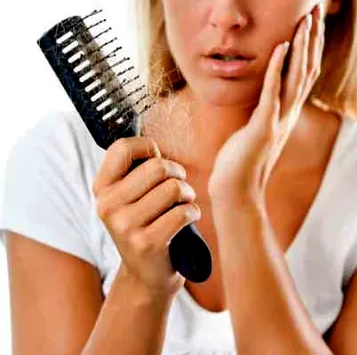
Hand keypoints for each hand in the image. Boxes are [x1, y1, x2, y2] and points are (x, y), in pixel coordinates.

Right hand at [92, 136, 200, 298]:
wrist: (146, 274)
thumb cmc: (145, 223)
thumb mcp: (129, 195)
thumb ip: (135, 168)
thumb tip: (152, 144)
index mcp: (102, 188)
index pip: (122, 148)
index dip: (147, 146)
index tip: (157, 159)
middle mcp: (107, 206)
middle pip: (157, 167)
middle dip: (177, 173)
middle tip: (179, 186)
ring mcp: (125, 227)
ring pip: (173, 189)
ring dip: (187, 194)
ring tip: (183, 203)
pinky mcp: (147, 243)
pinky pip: (183, 213)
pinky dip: (193, 213)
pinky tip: (187, 220)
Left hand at [208, 3, 324, 202]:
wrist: (237, 191)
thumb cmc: (241, 160)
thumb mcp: (258, 127)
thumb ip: (266, 107)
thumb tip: (265, 90)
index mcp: (288, 111)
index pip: (305, 71)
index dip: (310, 44)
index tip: (311, 19)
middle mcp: (289, 113)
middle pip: (308, 68)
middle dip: (312, 37)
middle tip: (316, 8)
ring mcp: (279, 120)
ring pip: (296, 77)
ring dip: (302, 46)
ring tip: (305, 20)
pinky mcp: (264, 127)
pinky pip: (272, 93)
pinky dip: (277, 69)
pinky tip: (280, 47)